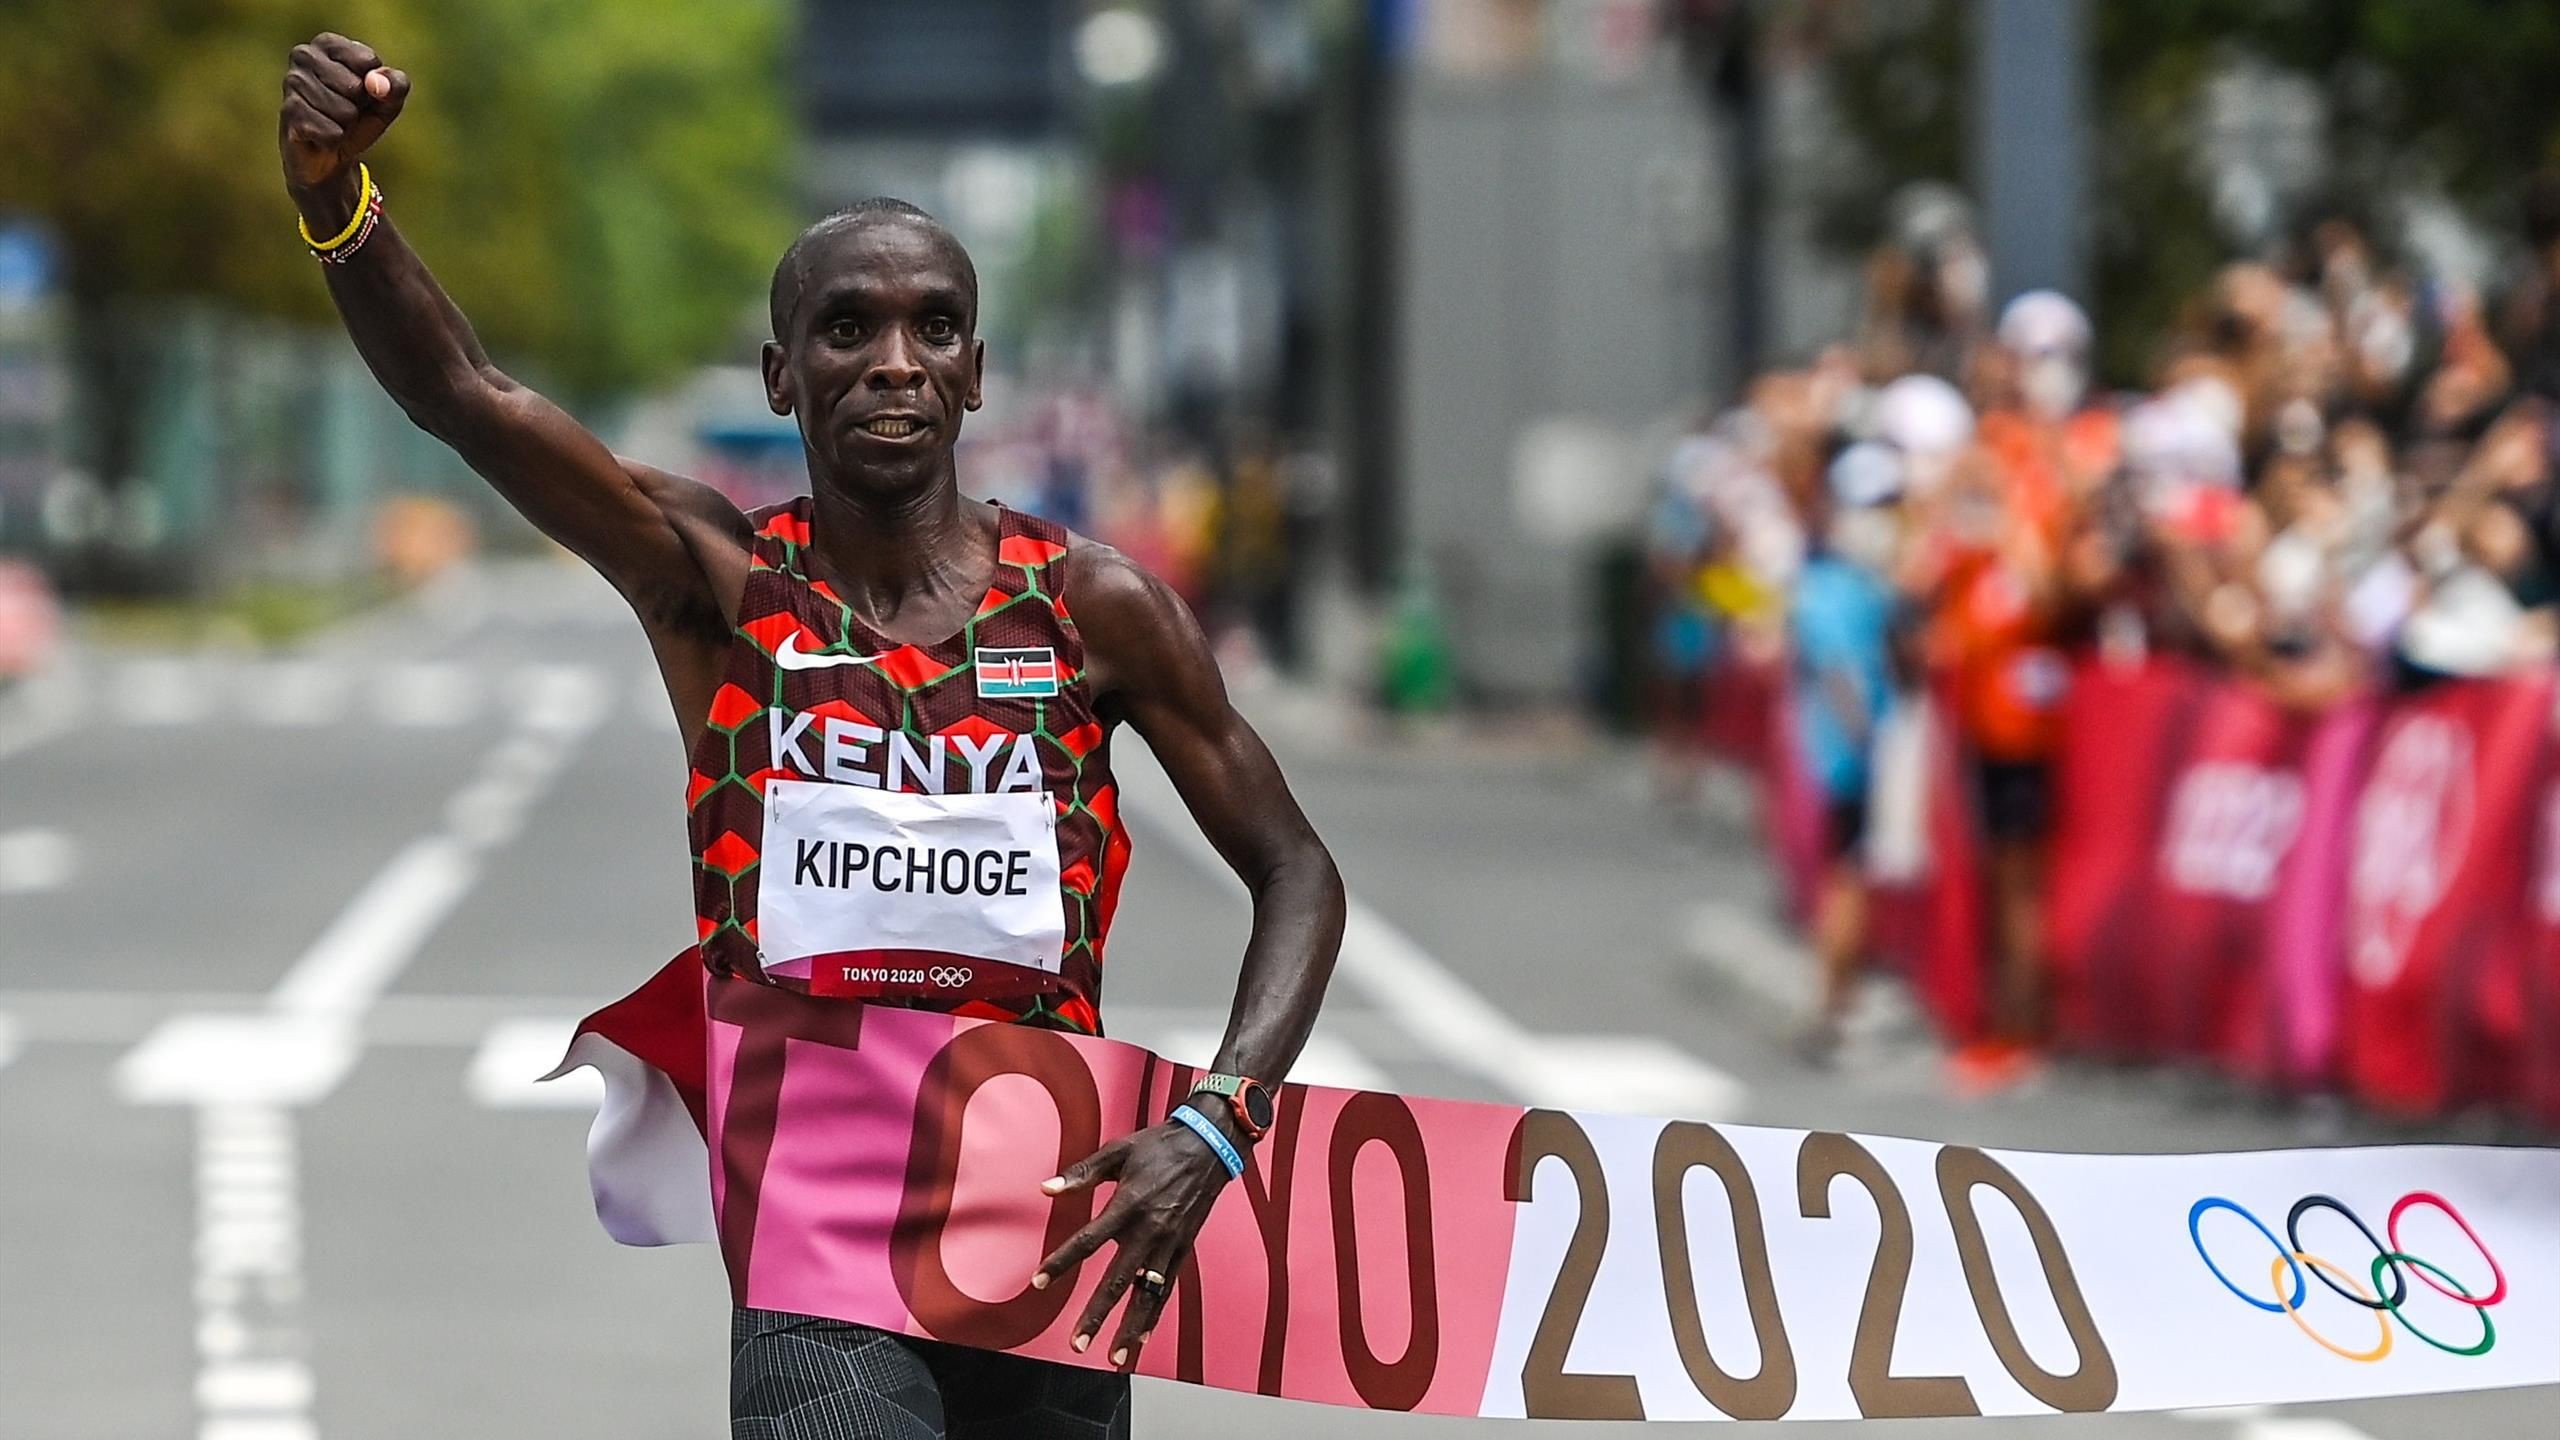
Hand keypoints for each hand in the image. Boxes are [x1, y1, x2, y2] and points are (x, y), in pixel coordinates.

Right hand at [279, 33, 409, 193]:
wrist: (331, 154)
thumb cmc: (359, 118)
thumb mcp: (388, 100)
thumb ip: (396, 85)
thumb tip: (376, 84)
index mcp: (329, 43)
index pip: (369, 62)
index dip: (375, 86)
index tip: (362, 92)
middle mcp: (304, 55)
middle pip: (355, 87)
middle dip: (358, 107)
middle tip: (345, 111)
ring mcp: (292, 82)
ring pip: (344, 111)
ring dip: (346, 125)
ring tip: (332, 122)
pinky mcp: (288, 112)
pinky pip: (331, 131)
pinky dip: (335, 139)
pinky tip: (321, 135)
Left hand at [1031, 1118, 1237, 1368]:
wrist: (1209, 1145)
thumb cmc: (1160, 1147)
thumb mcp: (1118, 1152)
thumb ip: (1082, 1174)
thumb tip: (1047, 1188)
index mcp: (1128, 1205)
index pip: (1087, 1241)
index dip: (1061, 1263)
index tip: (1039, 1282)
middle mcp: (1149, 1230)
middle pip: (1117, 1281)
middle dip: (1097, 1315)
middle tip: (1079, 1343)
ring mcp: (1169, 1244)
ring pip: (1146, 1295)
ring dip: (1130, 1328)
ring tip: (1115, 1356)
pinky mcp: (1183, 1250)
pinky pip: (1166, 1289)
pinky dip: (1154, 1315)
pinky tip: (1142, 1337)